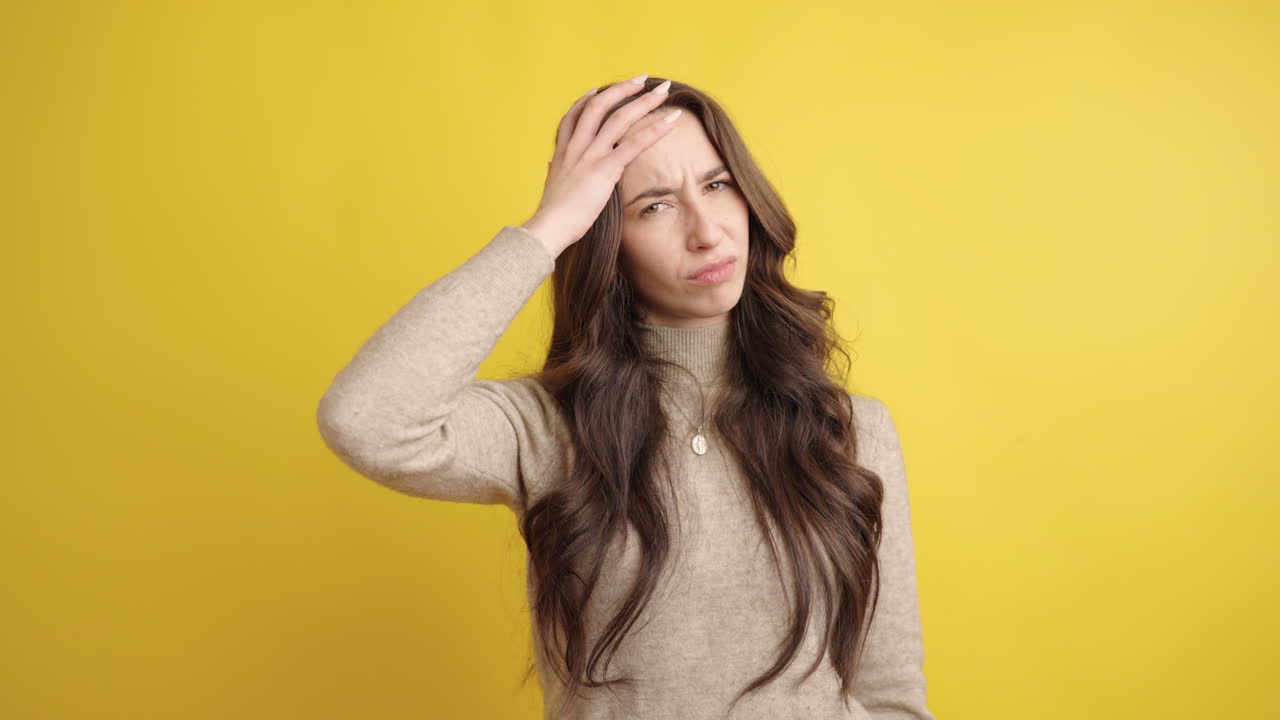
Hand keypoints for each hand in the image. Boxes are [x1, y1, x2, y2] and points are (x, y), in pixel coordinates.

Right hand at [521, 74, 680, 255]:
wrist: (550, 226)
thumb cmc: (552, 215)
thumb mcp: (551, 186)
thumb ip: (554, 171)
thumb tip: (551, 164)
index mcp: (563, 151)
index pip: (573, 115)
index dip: (586, 100)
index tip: (598, 89)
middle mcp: (576, 146)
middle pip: (599, 106)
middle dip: (622, 89)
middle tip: (641, 79)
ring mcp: (591, 155)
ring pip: (620, 117)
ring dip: (644, 101)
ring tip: (663, 90)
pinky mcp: (605, 168)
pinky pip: (634, 143)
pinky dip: (655, 129)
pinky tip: (671, 120)